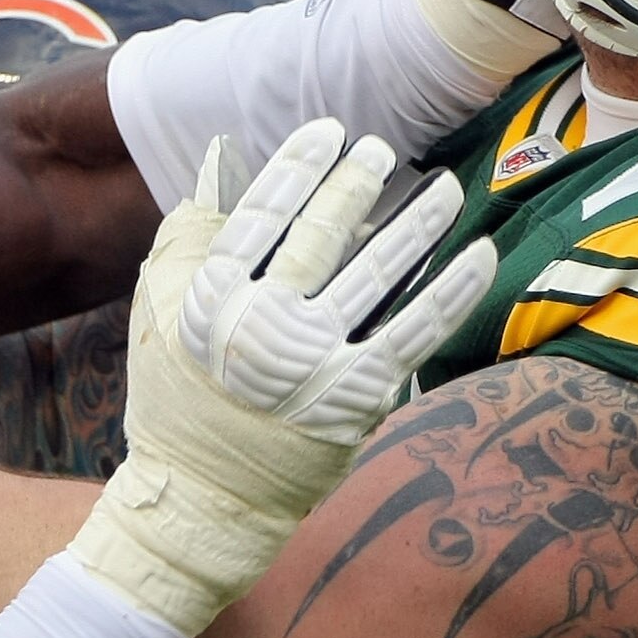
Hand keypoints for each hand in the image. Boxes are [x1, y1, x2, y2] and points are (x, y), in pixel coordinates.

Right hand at [68, 120, 496, 635]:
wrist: (203, 504)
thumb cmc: (177, 405)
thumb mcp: (158, 316)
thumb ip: (187, 237)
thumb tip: (217, 159)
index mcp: (211, 299)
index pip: (264, 215)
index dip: (300, 167)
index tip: (329, 133)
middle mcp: (263, 325)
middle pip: (322, 234)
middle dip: (357, 183)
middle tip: (381, 148)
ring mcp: (315, 363)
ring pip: (379, 273)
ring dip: (419, 222)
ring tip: (445, 186)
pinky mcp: (357, 397)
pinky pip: (416, 331)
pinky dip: (452, 289)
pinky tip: (479, 252)